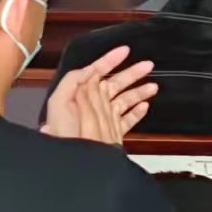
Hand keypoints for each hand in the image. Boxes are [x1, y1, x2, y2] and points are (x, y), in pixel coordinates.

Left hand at [41, 47, 156, 145]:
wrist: (74, 160)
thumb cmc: (63, 134)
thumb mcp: (59, 102)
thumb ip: (72, 81)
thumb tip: (89, 69)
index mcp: (82, 94)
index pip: (98, 71)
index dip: (111, 59)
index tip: (125, 51)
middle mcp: (95, 104)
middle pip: (117, 83)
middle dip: (133, 73)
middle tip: (147, 65)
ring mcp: (105, 118)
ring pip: (126, 100)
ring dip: (140, 91)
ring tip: (152, 86)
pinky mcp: (113, 133)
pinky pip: (128, 120)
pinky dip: (137, 113)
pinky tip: (145, 107)